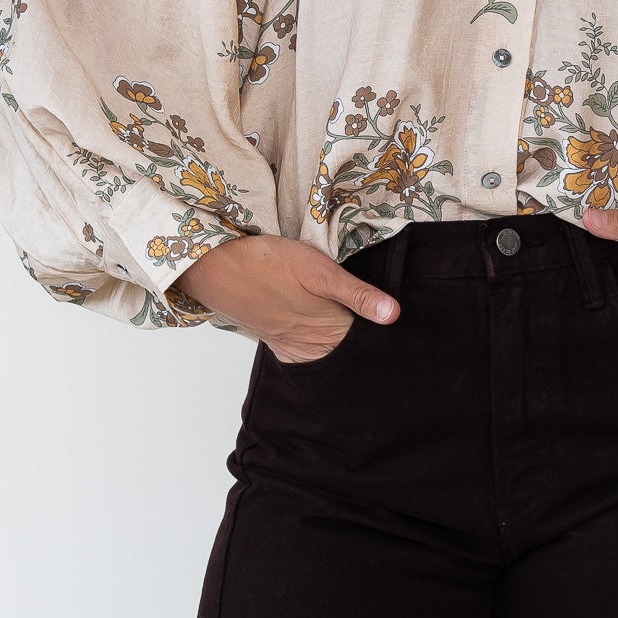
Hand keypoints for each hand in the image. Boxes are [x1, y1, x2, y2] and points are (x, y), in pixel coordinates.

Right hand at [172, 232, 400, 362]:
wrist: (217, 269)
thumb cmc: (268, 264)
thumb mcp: (320, 271)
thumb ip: (358, 294)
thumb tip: (394, 316)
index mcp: (329, 336)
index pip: (369, 347)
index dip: (386, 336)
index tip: (401, 328)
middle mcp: (313, 350)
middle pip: (352, 352)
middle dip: (368, 341)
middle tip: (387, 324)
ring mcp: (296, 349)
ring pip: (333, 352)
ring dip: (346, 340)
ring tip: (361, 322)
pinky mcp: (282, 343)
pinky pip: (313, 350)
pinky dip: (325, 342)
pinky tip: (331, 325)